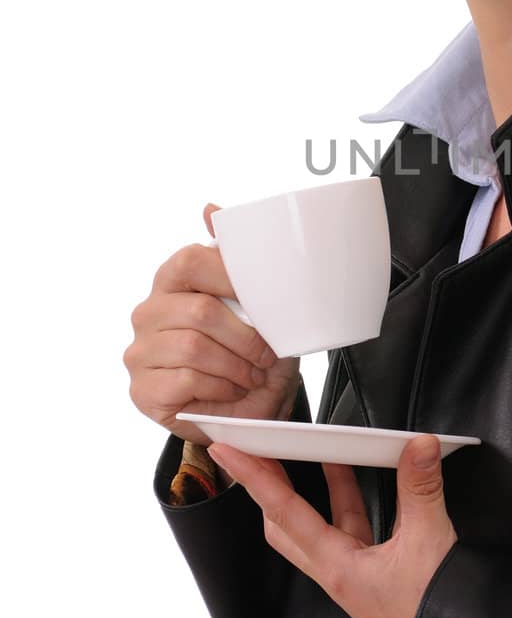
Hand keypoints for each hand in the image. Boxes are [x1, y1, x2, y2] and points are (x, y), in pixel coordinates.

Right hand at [123, 202, 301, 446]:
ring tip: (252, 375)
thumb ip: (232, 257)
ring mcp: (140, 352)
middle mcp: (148, 313)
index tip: (261, 301)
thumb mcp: (255, 304)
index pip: (190, 261)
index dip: (229, 277)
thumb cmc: (251, 353)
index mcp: (172, 282)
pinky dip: (221, 388)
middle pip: (200, 311)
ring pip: (195, 348)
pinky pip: (187, 380)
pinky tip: (229, 391)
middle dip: (245, 337)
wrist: (250, 409)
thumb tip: (208, 208)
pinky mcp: (142, 390)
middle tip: (266, 355)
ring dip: (236, 366)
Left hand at [205, 432, 458, 617]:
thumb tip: (419, 445)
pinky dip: (344, 497)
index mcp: (336, 567)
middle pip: (283, 523)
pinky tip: (356, 477)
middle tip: (259, 449)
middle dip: (267, 485)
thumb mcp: (429, 543)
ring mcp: (353, 573)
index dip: (254, 478)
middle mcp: (335, 571)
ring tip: (308, 449)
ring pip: (317, 523)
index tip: (227, 452)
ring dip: (311, 485)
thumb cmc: (433, 616)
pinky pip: (348, 527)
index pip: (283, 512)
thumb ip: (421, 490)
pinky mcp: (373, 573)